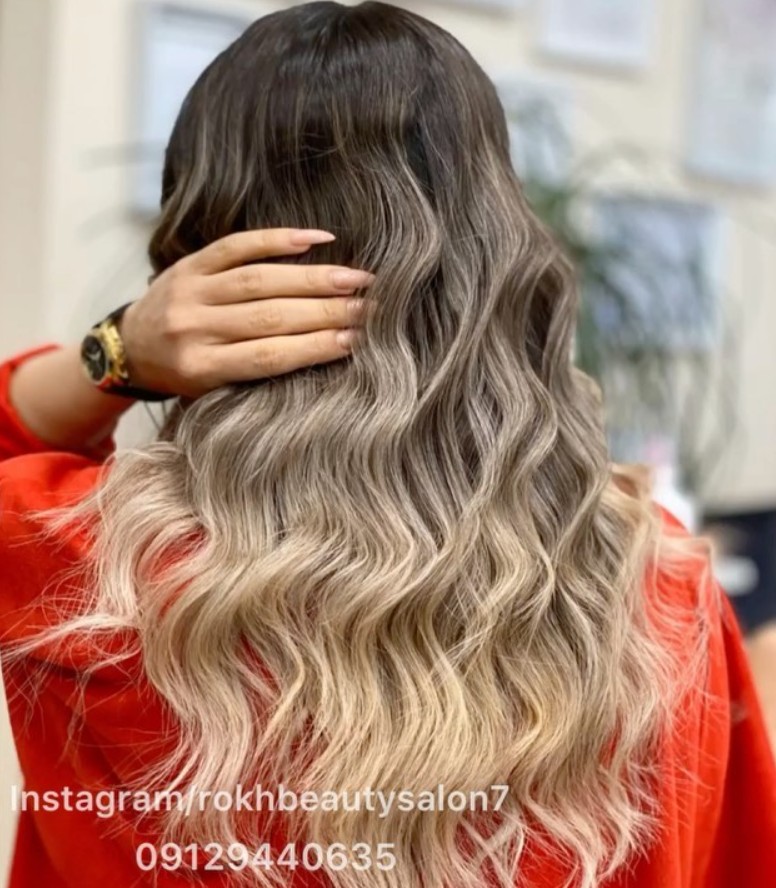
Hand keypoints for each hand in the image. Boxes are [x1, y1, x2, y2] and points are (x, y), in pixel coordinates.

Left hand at [119, 228, 374, 398]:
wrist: (129, 349)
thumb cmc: (185, 376)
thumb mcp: (212, 390)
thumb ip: (256, 372)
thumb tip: (325, 351)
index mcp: (201, 369)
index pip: (268, 356)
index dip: (314, 347)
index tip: (357, 341)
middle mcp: (193, 328)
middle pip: (271, 317)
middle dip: (326, 311)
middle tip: (371, 308)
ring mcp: (190, 291)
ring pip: (260, 280)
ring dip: (314, 278)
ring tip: (356, 280)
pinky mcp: (190, 263)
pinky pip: (236, 245)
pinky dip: (278, 240)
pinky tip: (317, 239)